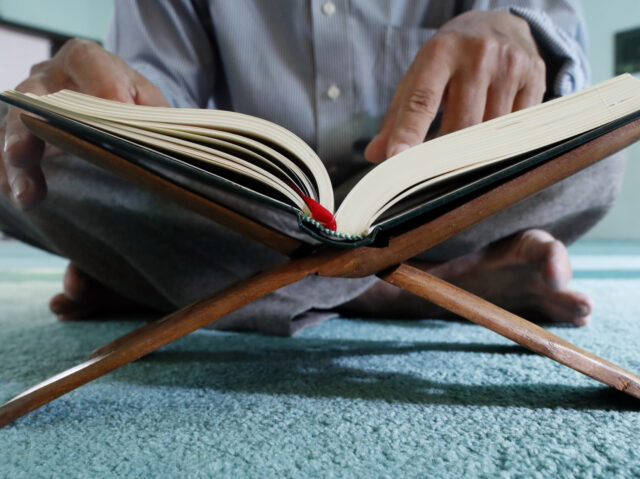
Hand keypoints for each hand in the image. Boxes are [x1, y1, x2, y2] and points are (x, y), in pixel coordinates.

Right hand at [0, 39, 168, 208]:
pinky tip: (19, 196)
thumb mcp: (148, 100)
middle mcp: (47, 78)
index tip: (117, 110)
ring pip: (13, 130)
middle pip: (33, 98)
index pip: (87, 62)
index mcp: (84, 59)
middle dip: (30, 127)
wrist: (108, 101)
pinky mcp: (18, 133)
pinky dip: (8, 177)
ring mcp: (27, 106)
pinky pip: (2, 153)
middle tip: (24, 154)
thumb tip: (165, 139)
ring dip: (18, 165)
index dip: (102, 86)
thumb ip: (154, 113)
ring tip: (28, 195)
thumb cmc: (129, 101)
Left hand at [365, 11, 545, 162]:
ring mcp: (510, 64)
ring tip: (465, 148)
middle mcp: (478, 54)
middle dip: (446, 152)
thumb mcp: (420, 77)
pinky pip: (517, 125)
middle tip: (435, 170)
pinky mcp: (535, 75)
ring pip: (490, 129)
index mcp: (441, 52)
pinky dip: (502, 139)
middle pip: (460, 123)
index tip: (398, 159)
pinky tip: (493, 134)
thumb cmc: (451, 58)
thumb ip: (398, 116)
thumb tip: (375, 155)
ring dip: (475, 148)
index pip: (422, 100)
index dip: (409, 133)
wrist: (498, 23)